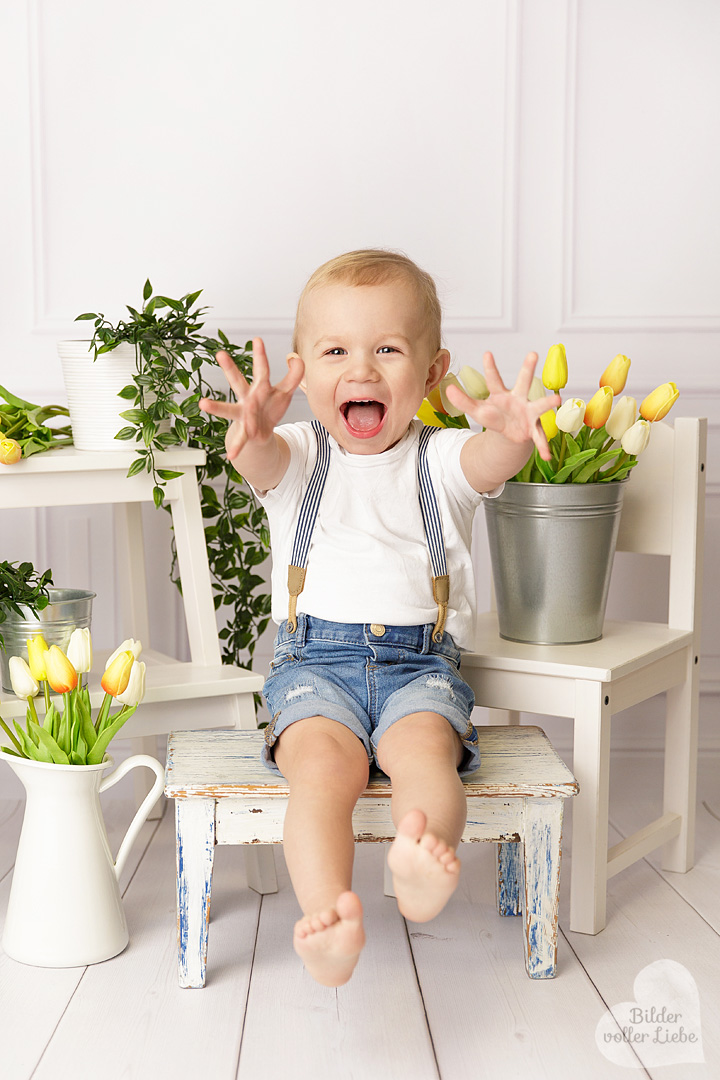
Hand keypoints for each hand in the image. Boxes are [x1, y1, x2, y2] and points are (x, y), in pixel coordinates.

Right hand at [199, 338, 303, 459]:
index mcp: (259, 387)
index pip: (261, 369)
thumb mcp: (285, 392)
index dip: (261, 355)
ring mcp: (244, 415)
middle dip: (230, 368)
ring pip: (229, 409)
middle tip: (220, 353)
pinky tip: (231, 455)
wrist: (261, 434)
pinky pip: (241, 440)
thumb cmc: (270, 408)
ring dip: (216, 406)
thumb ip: (294, 375)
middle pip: (238, 382)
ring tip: (203, 403)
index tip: (256, 339)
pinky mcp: (246, 432)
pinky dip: (237, 447)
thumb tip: (295, 357)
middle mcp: (247, 398)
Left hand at [445, 351, 559, 460]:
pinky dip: (543, 447)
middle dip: (528, 368)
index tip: (487, 353)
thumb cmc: (495, 416)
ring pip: (540, 405)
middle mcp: (518, 399)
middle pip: (523, 381)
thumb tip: (448, 389)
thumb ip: (464, 401)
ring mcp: (529, 412)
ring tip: (557, 400)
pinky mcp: (534, 429)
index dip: (490, 367)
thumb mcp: (477, 410)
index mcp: (501, 394)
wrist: (510, 432)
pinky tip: (546, 456)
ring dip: (548, 403)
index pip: (494, 379)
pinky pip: (539, 438)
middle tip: (533, 353)